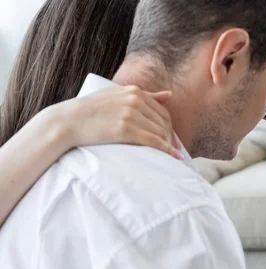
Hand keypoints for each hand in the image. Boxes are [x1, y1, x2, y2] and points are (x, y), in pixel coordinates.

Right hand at [45, 85, 180, 158]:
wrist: (68, 121)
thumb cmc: (91, 110)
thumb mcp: (118, 95)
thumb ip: (144, 95)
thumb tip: (169, 94)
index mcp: (134, 91)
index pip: (162, 111)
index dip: (170, 126)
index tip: (172, 138)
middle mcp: (135, 100)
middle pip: (163, 122)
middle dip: (171, 137)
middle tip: (174, 149)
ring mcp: (130, 114)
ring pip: (160, 132)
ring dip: (169, 145)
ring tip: (172, 155)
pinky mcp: (125, 129)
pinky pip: (153, 140)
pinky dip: (165, 149)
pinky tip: (171, 156)